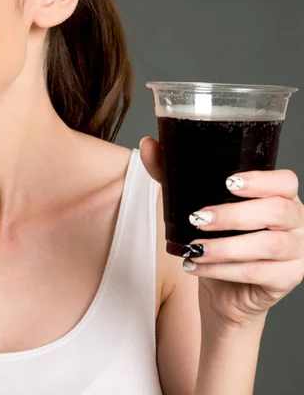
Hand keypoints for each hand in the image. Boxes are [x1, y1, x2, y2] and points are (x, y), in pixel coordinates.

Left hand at [140, 137, 303, 327]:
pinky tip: (196, 266)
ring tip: (194, 248)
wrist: (225, 291)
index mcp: (279, 196)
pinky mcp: (287, 278)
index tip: (228, 183)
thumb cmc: (216, 240)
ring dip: (225, 247)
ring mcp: (297, 251)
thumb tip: (147, 145)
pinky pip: (259, 272)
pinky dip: (222, 270)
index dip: (261, 180)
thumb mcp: (194, 205)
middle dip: (233, 215)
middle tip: (198, 219)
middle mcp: (296, 221)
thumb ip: (172, 175)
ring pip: (269, 245)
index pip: (285, 181)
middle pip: (277, 211)